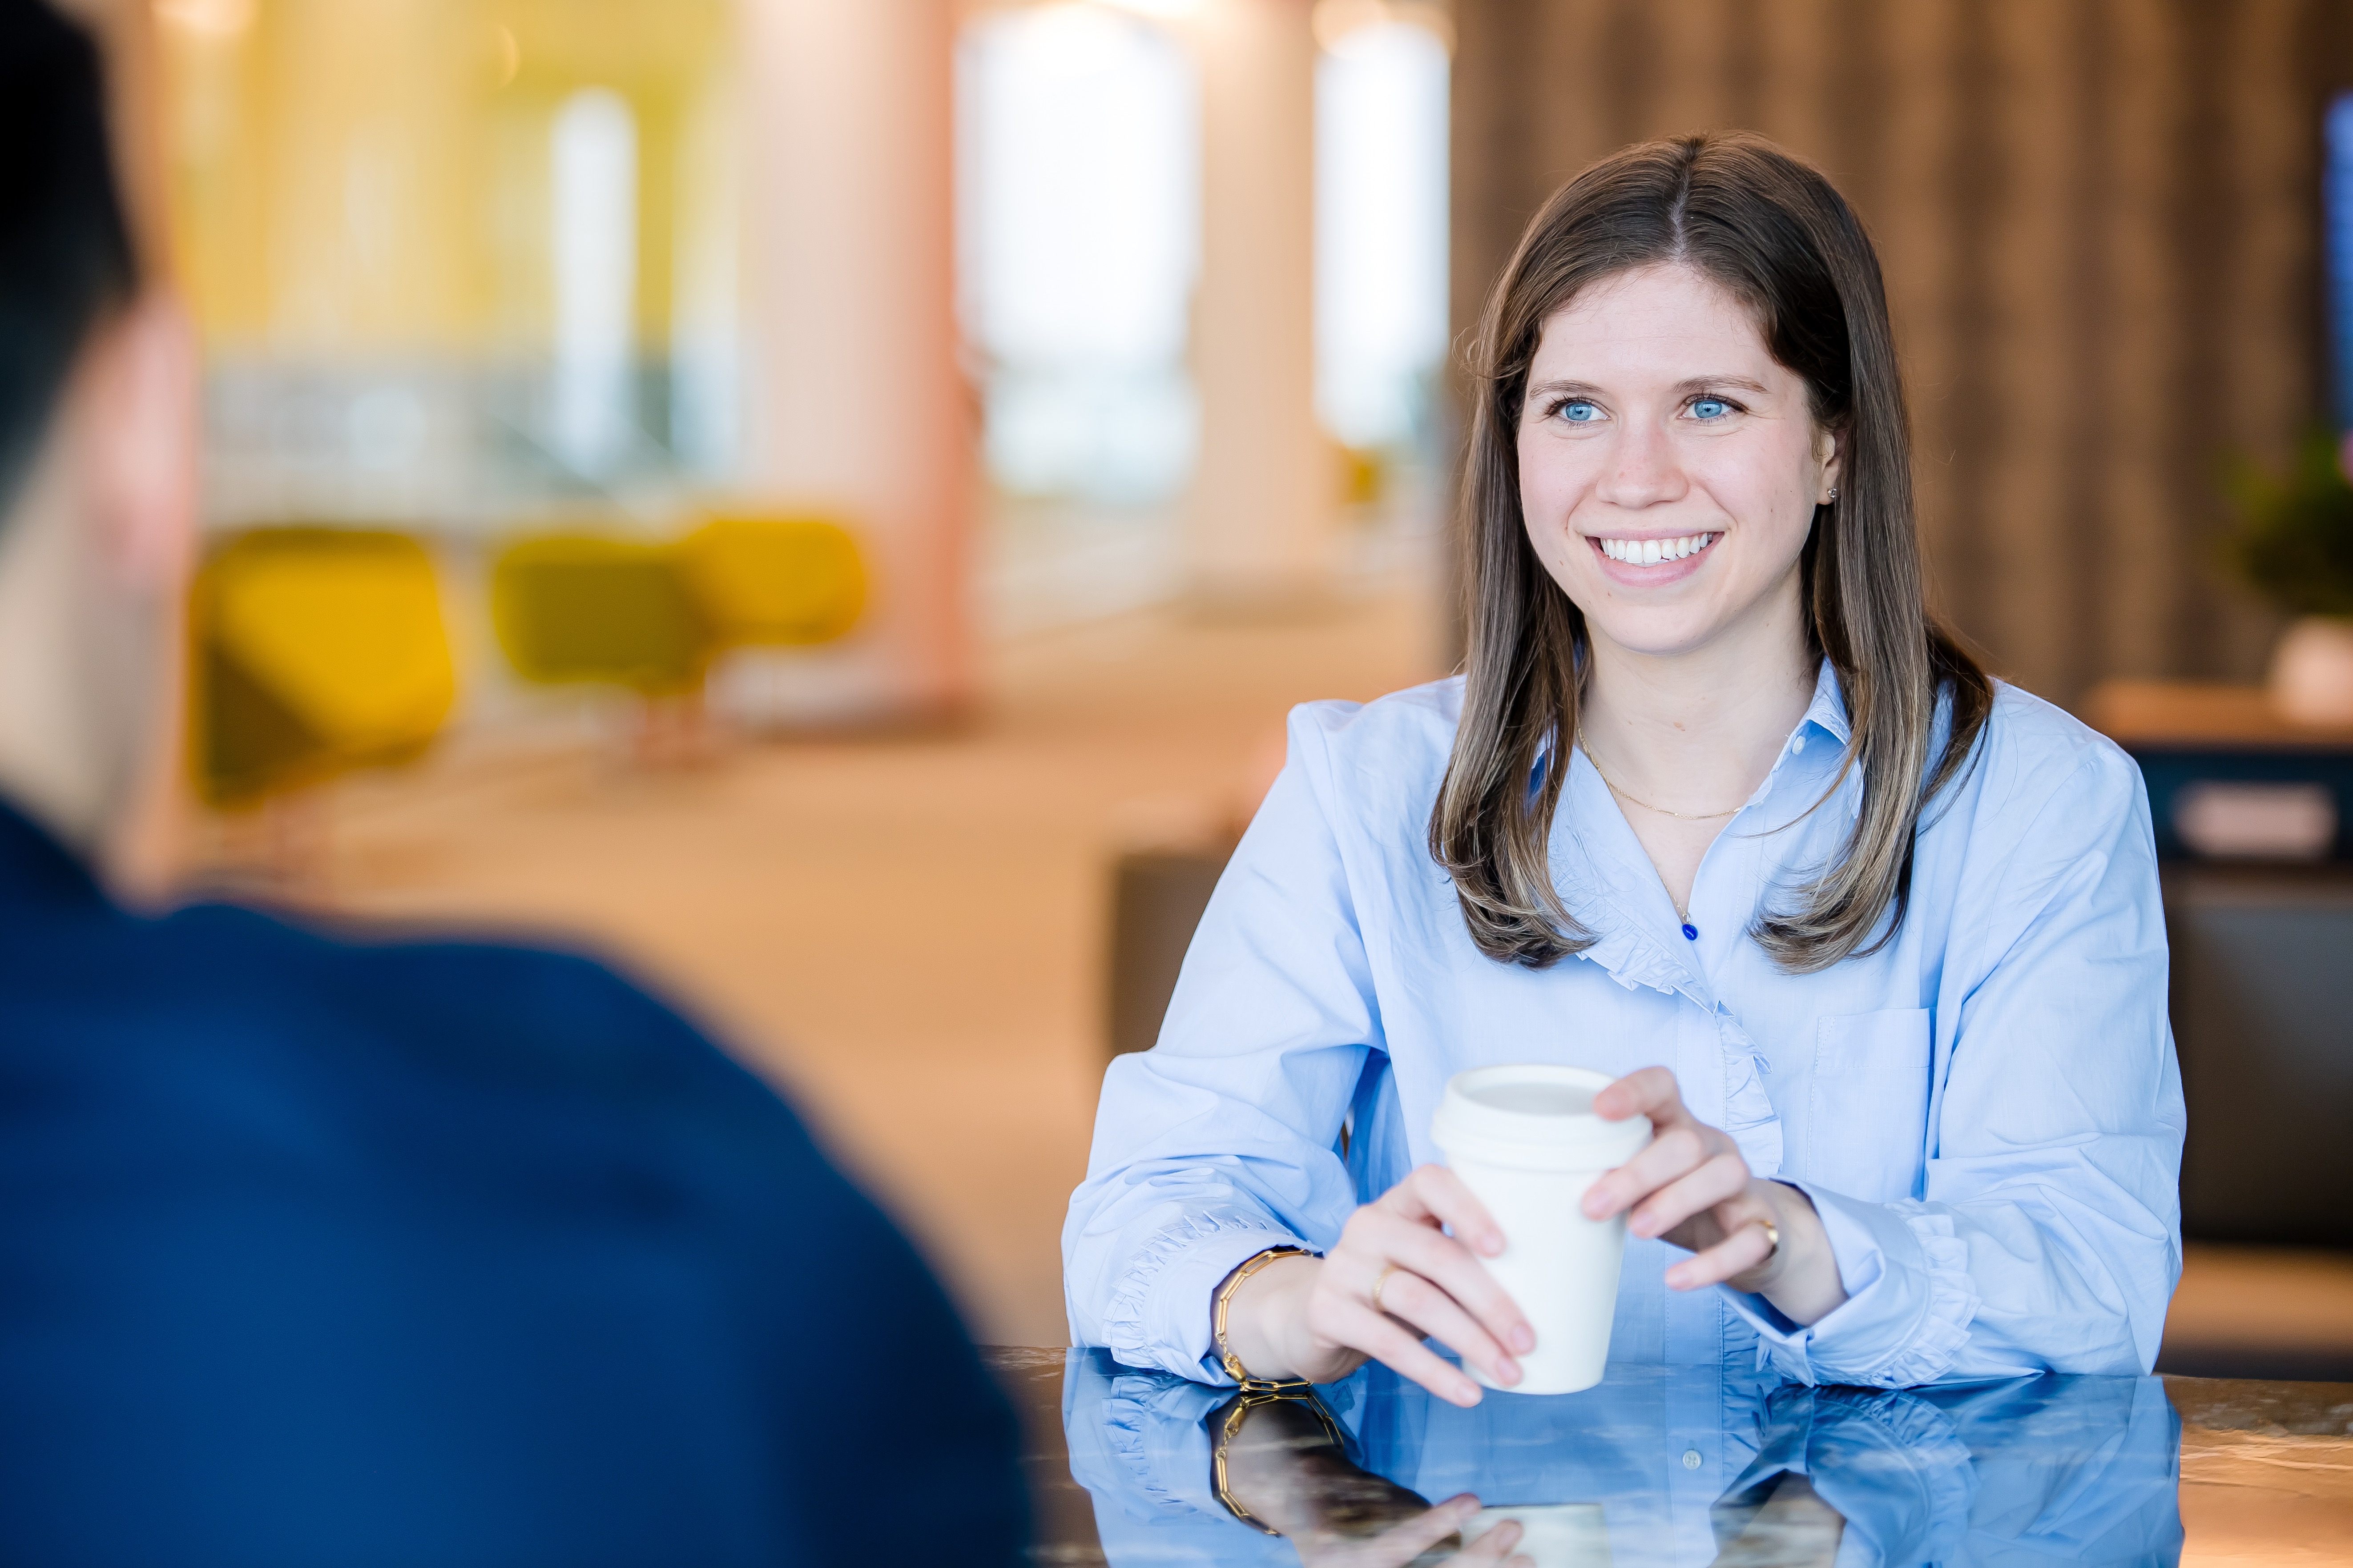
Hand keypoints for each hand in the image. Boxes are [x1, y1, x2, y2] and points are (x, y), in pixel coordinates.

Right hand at [1216, 1396, 1528, 1565]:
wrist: (1300, 1509)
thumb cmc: (1334, 1496)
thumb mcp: (1358, 1497)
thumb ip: (1401, 1515)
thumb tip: (1456, 1536)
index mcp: (1340, 1556)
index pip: (1395, 1546)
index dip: (1434, 1524)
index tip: (1473, 1500)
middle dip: (1479, 1558)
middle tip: (1513, 1528)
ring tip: (1527, 1557)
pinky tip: (1510, 1566)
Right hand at [1221, 1166, 1534, 1406]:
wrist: (1309, 1315)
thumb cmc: (1390, 1286)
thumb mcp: (1421, 1264)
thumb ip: (1464, 1263)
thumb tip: (1551, 1296)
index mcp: (1399, 1202)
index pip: (1430, 1181)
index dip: (1468, 1209)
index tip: (1504, 1247)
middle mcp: (1367, 1225)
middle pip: (1437, 1256)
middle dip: (1491, 1302)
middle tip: (1528, 1340)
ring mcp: (1343, 1266)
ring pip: (1418, 1301)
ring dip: (1471, 1342)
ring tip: (1510, 1373)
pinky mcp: (1328, 1311)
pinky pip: (1389, 1343)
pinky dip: (1435, 1372)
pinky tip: (1466, 1394)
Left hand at [1582, 1067, 1846, 1325]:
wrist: (1747, 1233)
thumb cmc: (1671, 1194)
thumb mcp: (1639, 1176)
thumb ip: (1604, 1171)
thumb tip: (1539, 1188)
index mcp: (1676, 1121)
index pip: (1661, 1086)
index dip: (1634, 1091)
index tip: (1598, 1109)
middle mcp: (1712, 1144)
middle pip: (1685, 1142)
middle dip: (1637, 1172)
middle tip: (1592, 1205)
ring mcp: (1742, 1183)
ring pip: (1722, 1176)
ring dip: (1674, 1202)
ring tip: (1636, 1231)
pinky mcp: (1763, 1226)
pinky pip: (1748, 1240)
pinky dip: (1712, 1263)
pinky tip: (1675, 1280)